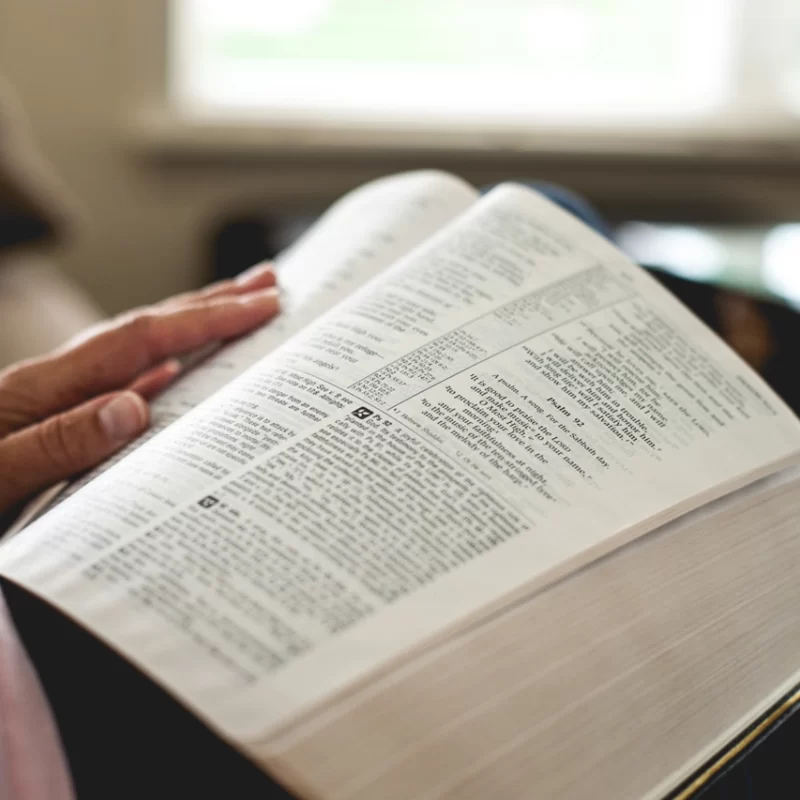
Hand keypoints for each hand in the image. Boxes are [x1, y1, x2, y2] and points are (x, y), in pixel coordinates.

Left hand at [0, 263, 278, 512]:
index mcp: (44, 390)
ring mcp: (57, 399)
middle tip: (268, 283)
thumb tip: (137, 404)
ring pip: (139, 350)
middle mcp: (56, 383)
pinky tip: (178, 373)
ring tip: (237, 308)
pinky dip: (159, 368)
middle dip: (211, 303)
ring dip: (191, 325)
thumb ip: (58, 443)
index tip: (259, 304)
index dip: (203, 319)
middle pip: (146, 327)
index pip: (140, 342)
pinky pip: (122, 383)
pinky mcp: (55, 420)